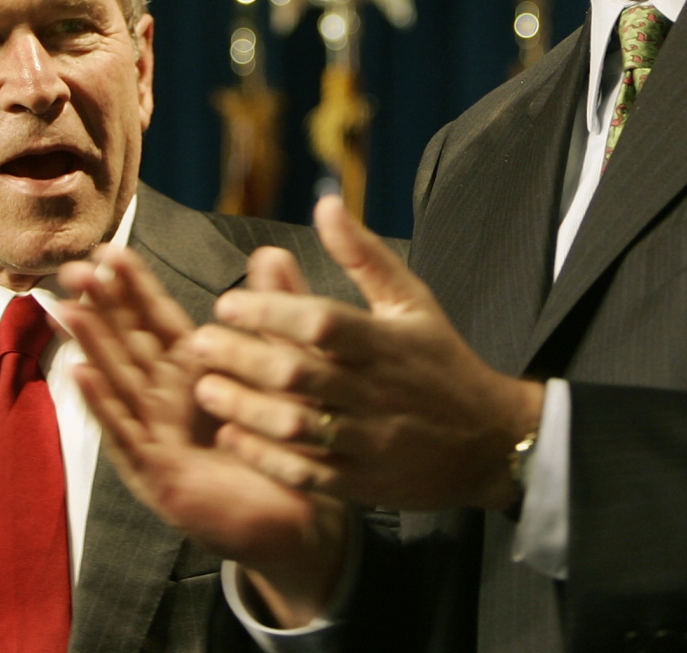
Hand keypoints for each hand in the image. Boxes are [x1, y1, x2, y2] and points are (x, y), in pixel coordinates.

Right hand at [54, 247, 346, 626]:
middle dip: (100, 306)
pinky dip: (102, 403)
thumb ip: (273, 310)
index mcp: (194, 369)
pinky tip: (80, 374)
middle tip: (72, 268)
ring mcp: (159, 435)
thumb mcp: (284, 365)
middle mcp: (168, 398)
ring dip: (91, 346)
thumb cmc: (286, 439)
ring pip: (118, 381)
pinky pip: (127, 432)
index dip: (132, 286)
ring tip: (66, 309)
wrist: (303, 513)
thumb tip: (270, 252)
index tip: (108, 250)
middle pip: (127, 343)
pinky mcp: (160, 472)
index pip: (156, 319)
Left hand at [190, 196, 544, 510]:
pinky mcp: (363, 482)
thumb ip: (363, 255)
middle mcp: (376, 392)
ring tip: (205, 388)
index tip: (227, 304)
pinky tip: (231, 438)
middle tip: (197, 343)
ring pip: (298, 427)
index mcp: (386, 342)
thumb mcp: (411, 299)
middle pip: (300, 374)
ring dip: (245, 409)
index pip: (322, 322)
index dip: (272, 311)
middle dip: (243, 357)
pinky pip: (308, 473)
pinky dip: (266, 458)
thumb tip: (325, 203)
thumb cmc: (442, 360)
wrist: (489, 441)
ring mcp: (369, 441)